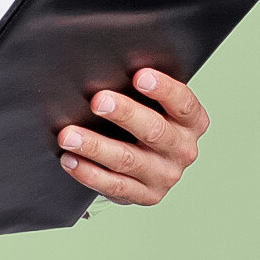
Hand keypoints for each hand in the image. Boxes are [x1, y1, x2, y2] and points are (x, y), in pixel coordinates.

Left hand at [57, 67, 208, 205]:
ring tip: (68, 135)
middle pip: (154, 131)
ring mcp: (165, 176)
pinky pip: (114, 185)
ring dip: (95, 146)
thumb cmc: (145, 120)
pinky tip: (69, 160)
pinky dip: (88, 172)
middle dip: (124, 114)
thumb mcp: (152, 103)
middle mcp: (183, 150)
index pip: (183, 104)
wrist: (149, 163)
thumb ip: (141, 87)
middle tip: (97, 101)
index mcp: (192, 122)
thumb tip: (106, 65)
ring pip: (128, 160)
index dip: (163, 89)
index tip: (139, 76)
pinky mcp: (145, 195)